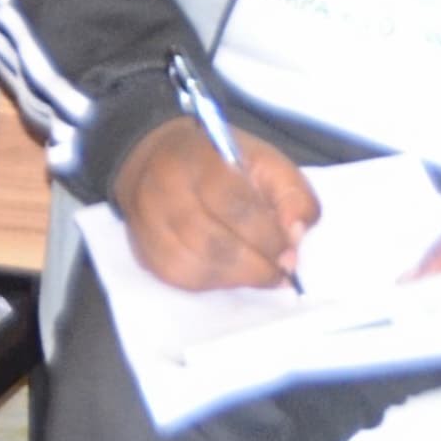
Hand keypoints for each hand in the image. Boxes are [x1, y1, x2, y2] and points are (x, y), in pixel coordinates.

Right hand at [110, 117, 318, 292]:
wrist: (154, 157)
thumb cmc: (219, 160)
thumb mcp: (264, 161)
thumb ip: (292, 193)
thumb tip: (296, 234)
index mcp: (197, 159)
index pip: (233, 204)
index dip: (266, 235)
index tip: (289, 252)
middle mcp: (163, 191)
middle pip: (213, 243)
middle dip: (256, 266)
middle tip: (279, 271)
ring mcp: (147, 224)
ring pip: (196, 267)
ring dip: (237, 278)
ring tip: (258, 273)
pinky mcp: (143, 250)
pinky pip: (181, 279)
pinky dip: (214, 283)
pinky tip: (230, 273)